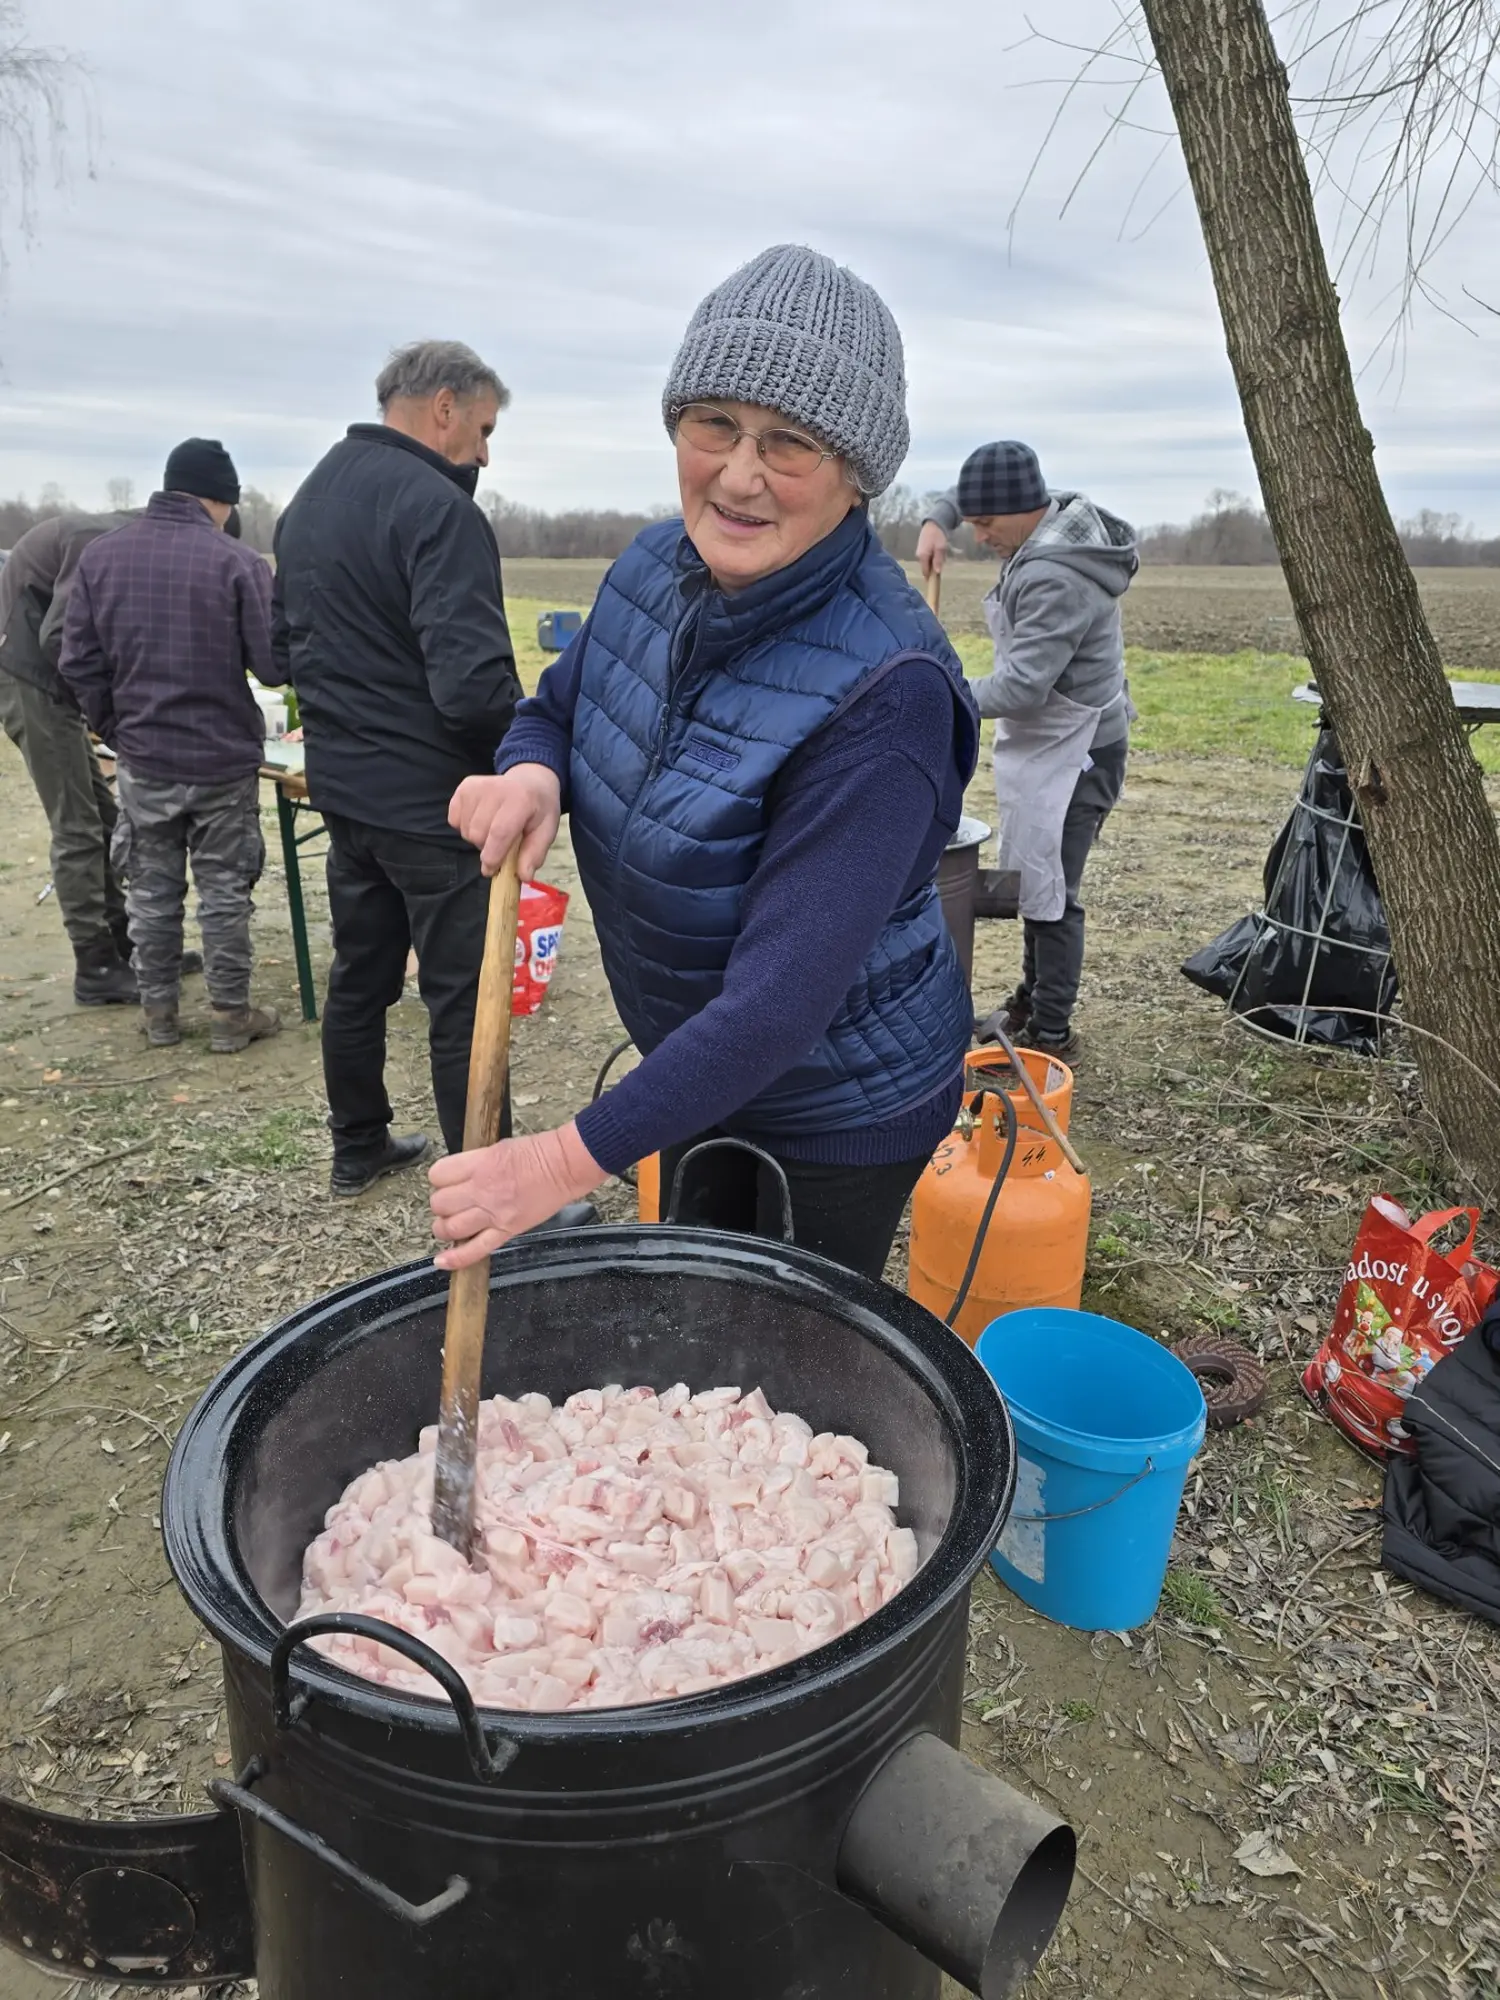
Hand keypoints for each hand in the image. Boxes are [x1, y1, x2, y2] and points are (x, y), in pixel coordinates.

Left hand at [429, 1121, 604, 1269]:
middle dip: (441, 1205)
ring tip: (450, 1226)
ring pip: (450, 1228)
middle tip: (451, 1204)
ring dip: (444, 1229)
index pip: (438, 1175)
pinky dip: (455, 1259)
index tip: (445, 1182)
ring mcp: (493, 1213)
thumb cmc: (537, 1153)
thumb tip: (457, 1177)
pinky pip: (475, 1250)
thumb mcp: (497, 1147)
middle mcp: (481, 1190)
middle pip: (439, 1203)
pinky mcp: (506, 1231)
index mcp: (479, 1164)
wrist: (564, 1167)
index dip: (438, 1179)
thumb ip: (474, 1163)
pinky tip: (442, 1261)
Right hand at [448, 764, 560, 877]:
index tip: (491, 871)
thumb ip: (534, 854)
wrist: (529, 781)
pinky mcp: (464, 787)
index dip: (493, 856)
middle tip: (501, 843)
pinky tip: (482, 819)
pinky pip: (454, 820)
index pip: (499, 832)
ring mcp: (476, 786)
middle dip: (487, 848)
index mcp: (520, 800)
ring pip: (466, 830)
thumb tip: (524, 876)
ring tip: (493, 829)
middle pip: (478, 834)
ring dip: (477, 838)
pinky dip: (466, 827)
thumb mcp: (546, 831)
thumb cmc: (537, 810)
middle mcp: (496, 789)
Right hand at [916, 520, 948, 580]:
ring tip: (942, 552)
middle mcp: (919, 556)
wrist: (933, 523)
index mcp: (923, 556)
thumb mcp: (941, 548)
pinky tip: (939, 550)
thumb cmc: (938, 535)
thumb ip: (938, 560)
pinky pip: (928, 557)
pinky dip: (933, 556)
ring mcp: (920, 552)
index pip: (925, 572)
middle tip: (943, 560)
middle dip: (934, 568)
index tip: (937, 582)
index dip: (931, 578)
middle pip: (927, 568)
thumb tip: (937, 572)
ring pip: (928, 562)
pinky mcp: (922, 549)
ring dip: (935, 561)